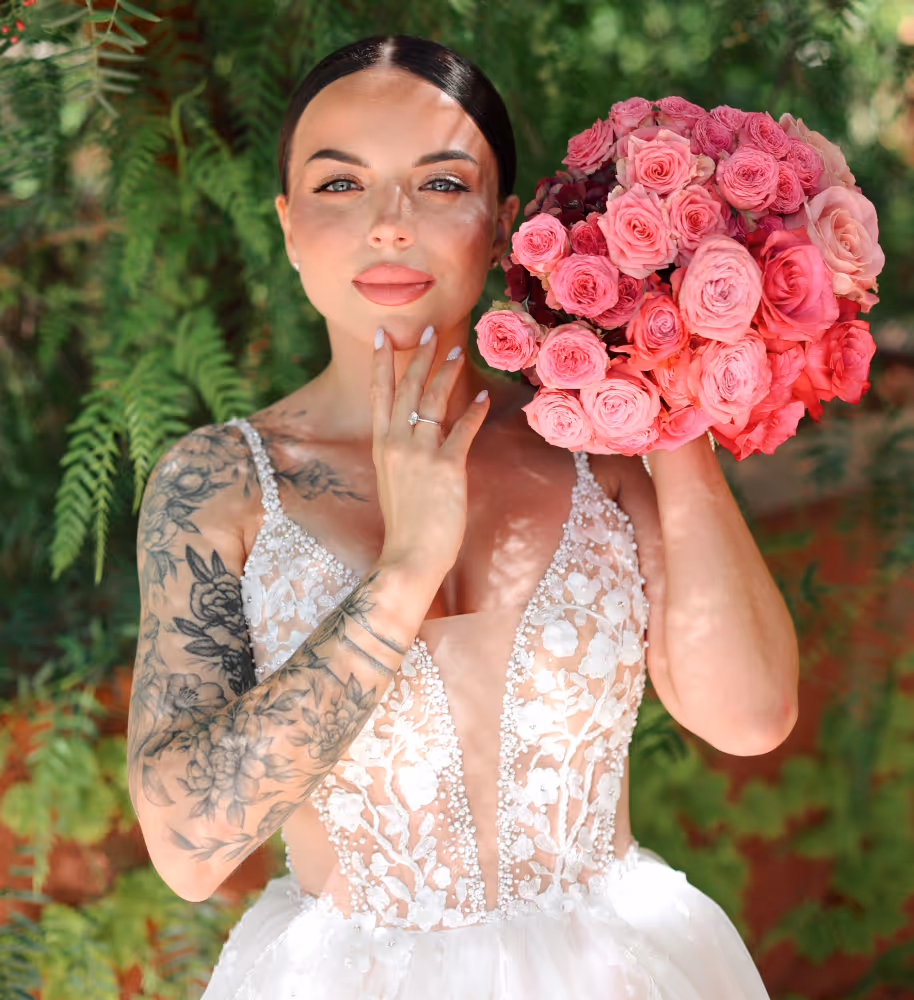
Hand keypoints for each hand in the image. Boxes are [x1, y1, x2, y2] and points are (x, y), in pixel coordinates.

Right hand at [370, 325, 489, 583]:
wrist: (409, 556)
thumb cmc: (406, 525)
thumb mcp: (395, 482)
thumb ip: (405, 454)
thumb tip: (423, 436)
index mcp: (382, 446)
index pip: (379, 395)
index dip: (382, 363)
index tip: (384, 335)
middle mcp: (397, 444)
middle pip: (406, 388)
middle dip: (419, 356)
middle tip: (430, 329)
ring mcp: (420, 454)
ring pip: (433, 401)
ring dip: (448, 373)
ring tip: (459, 351)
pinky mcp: (446, 467)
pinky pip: (462, 429)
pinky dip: (474, 411)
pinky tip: (484, 397)